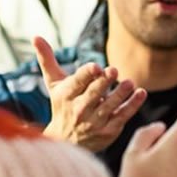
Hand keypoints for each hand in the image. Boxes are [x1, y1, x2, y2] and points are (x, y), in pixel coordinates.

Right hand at [34, 36, 145, 151]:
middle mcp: (79, 110)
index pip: (77, 82)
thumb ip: (47, 59)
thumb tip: (35, 36)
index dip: (86, 74)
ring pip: (109, 106)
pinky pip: (122, 116)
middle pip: (93, 94)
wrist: (65, 141)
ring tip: (130, 83)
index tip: (95, 66)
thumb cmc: (62, 104)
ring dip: (120, 94)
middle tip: (113, 70)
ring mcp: (94, 122)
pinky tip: (141, 93)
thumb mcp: (53, 83)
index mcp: (66, 95)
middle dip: (103, 82)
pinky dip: (132, 105)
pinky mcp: (108, 131)